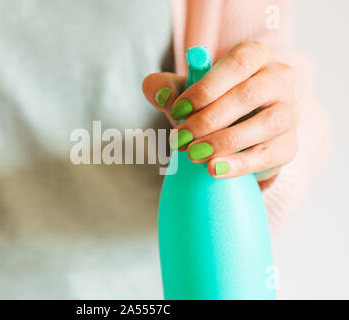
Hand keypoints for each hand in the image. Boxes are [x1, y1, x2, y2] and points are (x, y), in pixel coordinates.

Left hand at [142, 41, 299, 180]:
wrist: (237, 133)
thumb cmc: (210, 104)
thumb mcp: (186, 93)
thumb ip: (166, 89)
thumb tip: (156, 92)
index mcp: (256, 56)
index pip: (237, 63)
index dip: (205, 88)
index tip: (176, 111)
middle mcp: (280, 79)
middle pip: (249, 95)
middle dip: (208, 120)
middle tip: (179, 139)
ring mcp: (289, 113)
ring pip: (264, 125)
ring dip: (223, 142)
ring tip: (192, 155)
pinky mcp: (289, 145)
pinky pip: (268, 155)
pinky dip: (239, 164)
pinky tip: (213, 170)